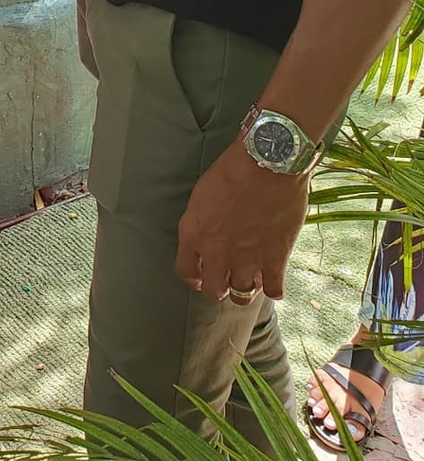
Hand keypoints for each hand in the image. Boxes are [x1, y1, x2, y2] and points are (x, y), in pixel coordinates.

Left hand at [174, 142, 308, 302]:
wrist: (265, 165)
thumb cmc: (231, 171)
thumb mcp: (201, 197)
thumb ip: (201, 224)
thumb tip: (208, 238)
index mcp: (193, 234)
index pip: (186, 271)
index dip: (194, 278)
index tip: (200, 278)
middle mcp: (217, 253)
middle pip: (214, 289)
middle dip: (218, 288)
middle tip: (225, 281)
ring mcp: (247, 259)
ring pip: (242, 295)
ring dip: (244, 291)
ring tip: (249, 282)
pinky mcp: (275, 260)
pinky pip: (274, 291)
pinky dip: (273, 289)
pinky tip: (272, 281)